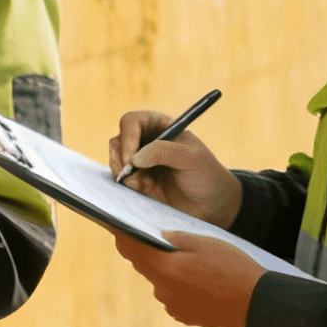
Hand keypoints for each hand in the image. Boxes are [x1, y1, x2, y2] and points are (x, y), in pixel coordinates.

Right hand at [108, 109, 242, 226]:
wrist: (211, 205)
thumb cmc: (206, 175)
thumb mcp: (191, 158)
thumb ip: (164, 152)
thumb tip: (134, 158)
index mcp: (160, 126)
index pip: (132, 121)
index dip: (127, 137)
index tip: (131, 158)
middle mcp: (147, 141)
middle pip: (118, 141)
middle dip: (121, 159)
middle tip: (130, 175)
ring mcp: (140, 161)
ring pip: (115, 160)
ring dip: (124, 174)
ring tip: (146, 185)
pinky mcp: (137, 181)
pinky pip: (120, 180)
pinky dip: (128, 186)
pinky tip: (146, 191)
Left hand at [113, 232, 264, 326]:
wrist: (258, 306)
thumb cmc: (233, 269)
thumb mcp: (206, 243)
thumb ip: (176, 238)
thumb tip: (159, 236)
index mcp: (164, 269)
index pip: (131, 249)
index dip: (121, 234)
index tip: (115, 224)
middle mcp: (163, 291)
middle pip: (146, 266)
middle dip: (150, 252)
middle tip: (159, 237)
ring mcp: (174, 306)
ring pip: (162, 282)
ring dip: (170, 270)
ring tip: (192, 261)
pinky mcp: (186, 317)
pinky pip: (175, 296)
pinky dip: (182, 286)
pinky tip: (201, 280)